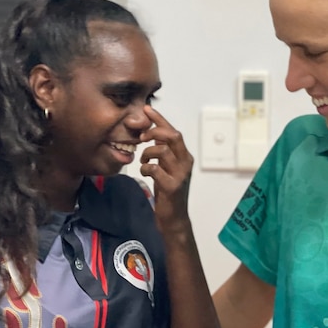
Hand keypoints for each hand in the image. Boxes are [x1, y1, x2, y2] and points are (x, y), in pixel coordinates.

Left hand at [139, 105, 192, 231]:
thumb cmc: (168, 192)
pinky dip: (145, 168)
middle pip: (173, 136)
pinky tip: (145, 172)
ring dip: (148, 152)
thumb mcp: (166, 168)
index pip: (173, 131)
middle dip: (155, 131)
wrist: (174, 218)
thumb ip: (163, 151)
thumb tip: (152, 132)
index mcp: (184, 156)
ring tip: (143, 160)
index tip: (147, 109)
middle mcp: (185, 162)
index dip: (160, 119)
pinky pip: (155, 169)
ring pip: (163, 150)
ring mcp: (180, 174)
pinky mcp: (172, 186)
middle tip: (142, 137)